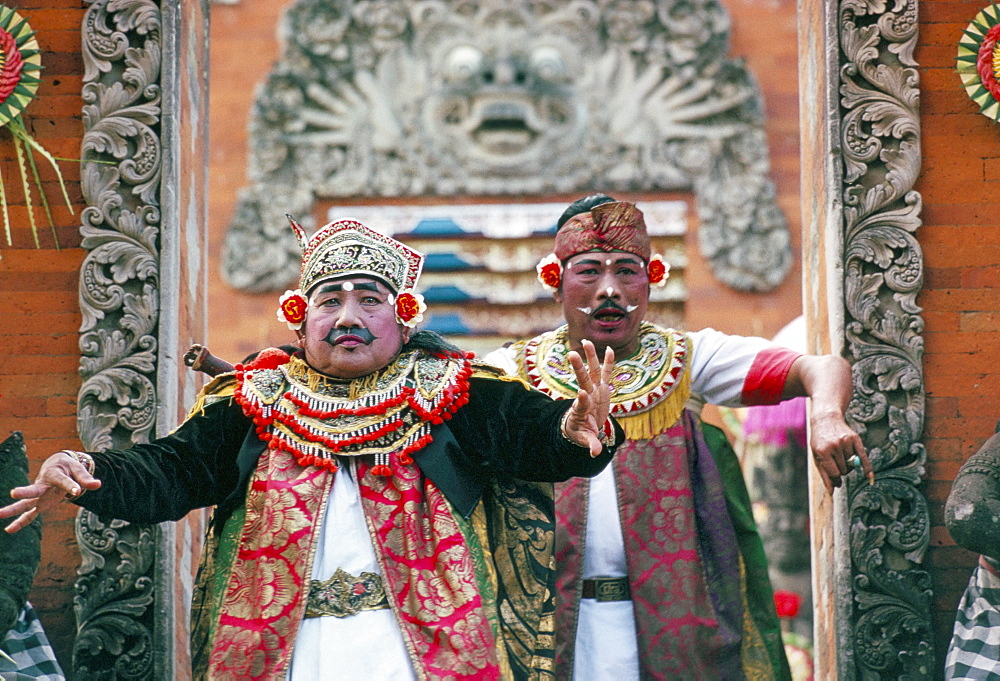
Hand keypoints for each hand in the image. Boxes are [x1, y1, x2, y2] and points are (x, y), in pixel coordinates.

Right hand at [0, 451, 101, 532]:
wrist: (57, 466)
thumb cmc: (69, 468)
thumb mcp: (79, 470)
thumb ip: (86, 478)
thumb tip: (98, 485)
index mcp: (55, 474)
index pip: (63, 481)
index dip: (71, 486)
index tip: (76, 492)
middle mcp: (44, 485)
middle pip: (33, 489)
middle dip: (25, 491)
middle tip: (13, 492)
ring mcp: (40, 496)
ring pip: (25, 503)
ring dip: (13, 509)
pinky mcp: (39, 504)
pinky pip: (29, 515)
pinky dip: (20, 522)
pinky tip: (9, 530)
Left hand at [563, 340, 614, 456]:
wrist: (585, 426)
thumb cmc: (583, 433)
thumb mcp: (585, 440)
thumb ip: (590, 444)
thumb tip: (594, 453)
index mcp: (582, 410)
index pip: (581, 404)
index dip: (582, 400)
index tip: (582, 394)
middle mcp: (587, 397)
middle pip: (583, 380)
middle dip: (578, 368)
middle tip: (572, 354)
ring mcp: (594, 390)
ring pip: (592, 371)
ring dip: (590, 357)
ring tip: (586, 341)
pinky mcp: (602, 388)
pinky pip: (606, 373)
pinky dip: (608, 362)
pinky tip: (609, 349)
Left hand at [810, 410, 871, 493]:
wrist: (826, 419)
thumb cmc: (820, 440)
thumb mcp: (817, 456)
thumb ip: (824, 474)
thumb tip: (831, 491)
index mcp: (823, 451)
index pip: (834, 473)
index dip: (835, 479)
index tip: (836, 482)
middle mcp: (835, 446)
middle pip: (844, 470)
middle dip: (841, 471)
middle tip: (835, 463)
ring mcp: (846, 442)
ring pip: (852, 465)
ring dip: (848, 465)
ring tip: (840, 456)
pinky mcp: (855, 439)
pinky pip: (863, 457)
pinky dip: (867, 468)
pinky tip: (870, 477)